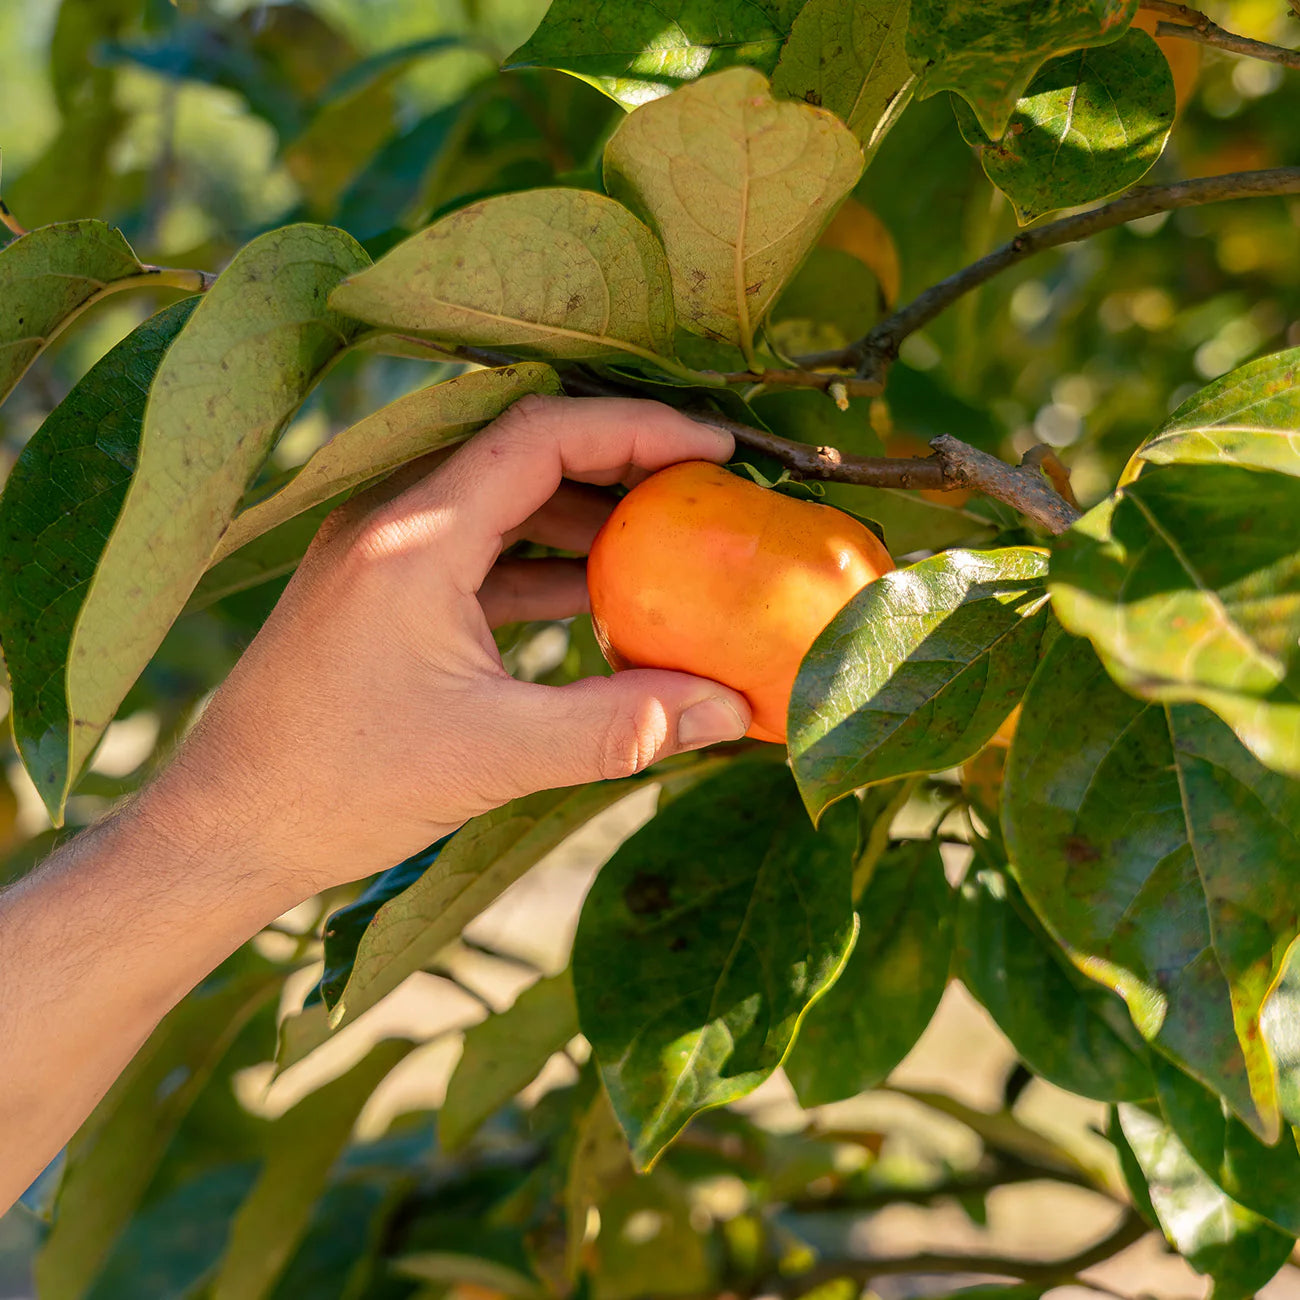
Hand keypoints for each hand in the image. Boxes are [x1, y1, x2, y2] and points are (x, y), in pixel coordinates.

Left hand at [137, 395, 751, 902]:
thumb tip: (729, 710)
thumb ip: (621, 727)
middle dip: (621, 461)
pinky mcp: (382, 589)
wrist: (228, 824)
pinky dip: (542, 560)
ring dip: (584, 512)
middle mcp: (393, 518)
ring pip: (503, 497)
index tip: (715, 447)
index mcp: (415, 535)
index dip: (638, 430)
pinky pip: (479, 546)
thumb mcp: (496, 755)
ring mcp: (382, 550)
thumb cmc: (340, 784)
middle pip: (525, 450)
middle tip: (703, 485)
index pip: (541, 435)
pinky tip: (597, 595)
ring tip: (666, 540)